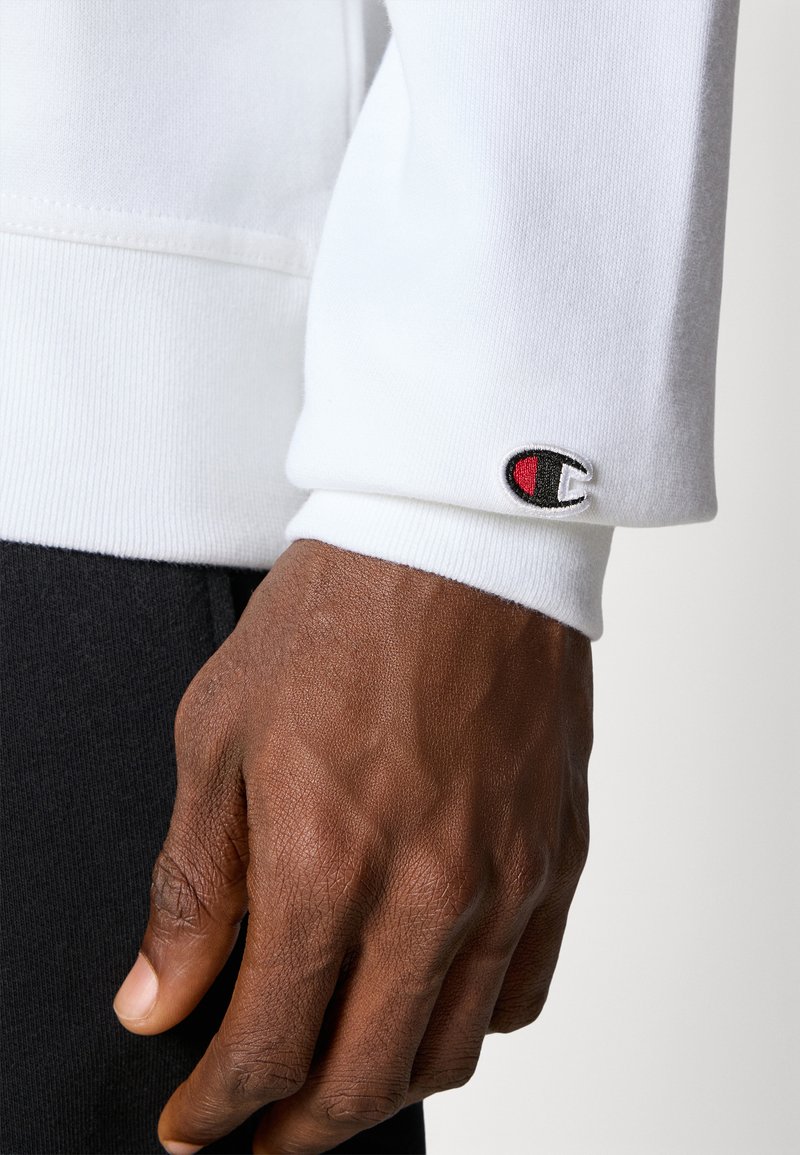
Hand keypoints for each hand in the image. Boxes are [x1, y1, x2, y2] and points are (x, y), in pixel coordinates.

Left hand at [113, 540, 592, 1153]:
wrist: (454, 540)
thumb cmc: (336, 618)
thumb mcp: (219, 738)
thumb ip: (192, 888)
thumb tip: (157, 1000)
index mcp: (327, 862)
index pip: (269, 1044)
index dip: (218, 1108)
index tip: (193, 1123)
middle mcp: (429, 890)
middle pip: (367, 1075)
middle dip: (299, 1127)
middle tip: (261, 1128)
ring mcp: (507, 876)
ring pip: (451, 1047)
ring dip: (386, 1083)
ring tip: (341, 1071)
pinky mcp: (557, 852)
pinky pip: (524, 986)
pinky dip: (470, 1023)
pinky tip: (431, 998)